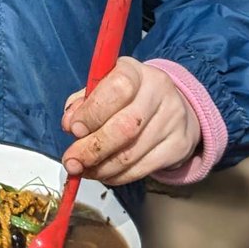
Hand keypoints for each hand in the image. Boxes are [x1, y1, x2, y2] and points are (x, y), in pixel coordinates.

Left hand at [60, 57, 199, 184]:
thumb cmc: (126, 98)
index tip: (73, 129)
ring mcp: (173, 119)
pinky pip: (142, 169)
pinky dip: (117, 176)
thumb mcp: (102, 89)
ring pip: (131, 153)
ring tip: (83, 170)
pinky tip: (103, 174)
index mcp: (135, 71)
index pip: (118, 87)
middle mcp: (159, 90)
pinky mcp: (179, 145)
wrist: (171, 107)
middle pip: (125, 126)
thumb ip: (82, 103)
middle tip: (72, 161)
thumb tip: (69, 124)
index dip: (93, 111)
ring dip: (101, 167)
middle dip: (92, 148)